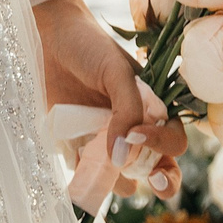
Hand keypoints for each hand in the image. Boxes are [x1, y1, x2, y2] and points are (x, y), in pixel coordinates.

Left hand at [34, 0, 182, 200]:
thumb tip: (123, 157)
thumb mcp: (116, 72)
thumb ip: (127, 110)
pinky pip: (89, 175)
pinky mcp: (79, 147)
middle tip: (155, 182)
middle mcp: (135, 128)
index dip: (163, 143)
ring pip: (125, 178)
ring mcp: (107, 140)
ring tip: (102, 172)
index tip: (137, 134)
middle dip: (165, 182)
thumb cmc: (89, 47)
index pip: (173, 137)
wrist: (49, 38)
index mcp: (153, 107)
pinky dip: (87, 183)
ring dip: (119, 183)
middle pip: (160, 166)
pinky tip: (79, 179)